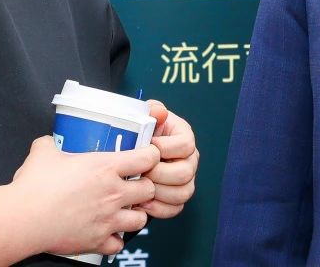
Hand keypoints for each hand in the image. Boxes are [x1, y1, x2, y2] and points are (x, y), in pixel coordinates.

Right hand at [0, 136, 159, 265]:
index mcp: (105, 167)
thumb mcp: (43, 153)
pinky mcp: (98, 241)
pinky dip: (116, 239)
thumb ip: (50, 144)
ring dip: (135, 214)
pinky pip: (119, 244)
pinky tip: (107, 233)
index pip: (147, 158)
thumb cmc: (34, 186)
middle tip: (134, 185)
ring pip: (141, 219)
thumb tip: (47, 142)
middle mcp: (113, 193)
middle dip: (145, 187)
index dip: (150, 156)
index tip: (146, 156)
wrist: (23, 218)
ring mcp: (108, 219)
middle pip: (150, 189)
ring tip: (124, 211)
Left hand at [139, 100, 197, 218]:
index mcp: (184, 137)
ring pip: (182, 193)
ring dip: (159, 193)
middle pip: (185, 173)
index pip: (186, 145)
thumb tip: (160, 112)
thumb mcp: (144, 116)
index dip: (166, 148)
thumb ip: (152, 110)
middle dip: (159, 174)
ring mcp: (185, 180)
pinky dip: (159, 209)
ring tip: (141, 188)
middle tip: (141, 171)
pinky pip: (175, 208)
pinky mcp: (176, 197)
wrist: (129, 152)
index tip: (149, 146)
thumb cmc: (139, 133)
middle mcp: (189, 159)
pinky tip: (143, 203)